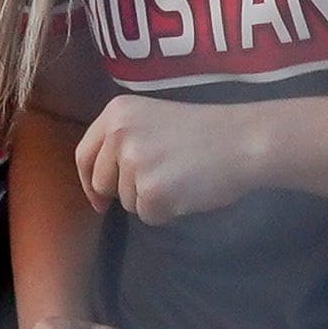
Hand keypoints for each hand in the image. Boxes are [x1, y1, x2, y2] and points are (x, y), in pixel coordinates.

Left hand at [75, 95, 261, 223]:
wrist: (244, 140)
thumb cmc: (206, 131)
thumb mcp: (154, 120)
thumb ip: (124, 141)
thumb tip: (100, 186)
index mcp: (117, 112)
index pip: (83, 155)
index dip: (89, 181)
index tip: (100, 198)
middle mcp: (119, 134)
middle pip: (101, 183)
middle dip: (125, 191)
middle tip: (161, 178)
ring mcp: (134, 163)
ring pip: (126, 202)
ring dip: (151, 199)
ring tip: (182, 176)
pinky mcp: (151, 191)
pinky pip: (148, 215)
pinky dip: (168, 211)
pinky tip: (188, 189)